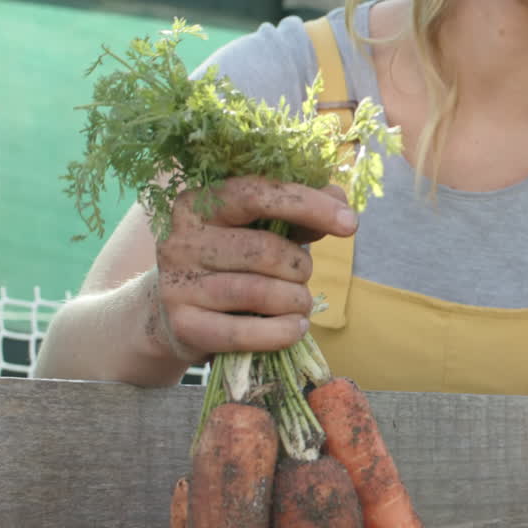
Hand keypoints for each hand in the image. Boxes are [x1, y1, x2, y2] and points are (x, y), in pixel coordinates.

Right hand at [148, 175, 357, 363]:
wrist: (178, 314)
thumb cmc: (232, 264)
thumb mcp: (260, 232)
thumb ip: (299, 214)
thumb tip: (339, 197)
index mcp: (199, 202)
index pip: (258, 194)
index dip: (309, 205)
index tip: (350, 223)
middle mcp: (181, 238)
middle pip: (265, 250)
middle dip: (300, 267)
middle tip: (303, 277)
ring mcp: (177, 283)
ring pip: (259, 292)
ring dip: (296, 301)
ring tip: (299, 304)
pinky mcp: (183, 324)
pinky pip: (244, 333)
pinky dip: (281, 333)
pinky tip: (295, 328)